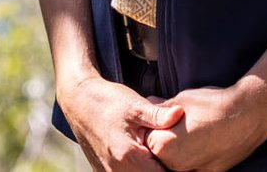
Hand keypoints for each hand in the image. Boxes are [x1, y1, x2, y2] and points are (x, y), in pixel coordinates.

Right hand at [57, 74, 182, 171]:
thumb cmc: (108, 101)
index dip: (176, 168)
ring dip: (150, 168)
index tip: (187, 160)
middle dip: (163, 168)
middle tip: (176, 157)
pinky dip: (137, 169)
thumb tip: (179, 114)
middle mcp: (116, 171)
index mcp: (128, 157)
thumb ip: (158, 115)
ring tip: (160, 155)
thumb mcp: (135, 105)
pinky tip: (146, 156)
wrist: (79, 102)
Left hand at [147, 80, 266, 171]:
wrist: (249, 113)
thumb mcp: (182, 100)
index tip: (170, 116)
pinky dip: (198, 158)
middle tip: (186, 123)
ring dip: (183, 151)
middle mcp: (175, 165)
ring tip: (198, 131)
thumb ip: (161, 108)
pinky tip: (208, 141)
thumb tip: (149, 103)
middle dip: (169, 139)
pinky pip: (196, 167)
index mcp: (163, 145)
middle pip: (162, 153)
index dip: (158, 125)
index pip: (148, 137)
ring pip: (179, 162)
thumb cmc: (214, 104)